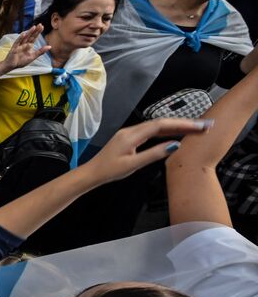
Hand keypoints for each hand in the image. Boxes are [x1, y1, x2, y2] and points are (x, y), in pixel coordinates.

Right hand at [2, 25, 47, 68]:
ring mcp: (19, 45)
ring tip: (34, 27)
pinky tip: (24, 34)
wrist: (12, 66)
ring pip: (25, 37)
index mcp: (29, 45)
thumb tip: (50, 46)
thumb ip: (41, 51)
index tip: (42, 26)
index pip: (34, 37)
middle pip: (30, 36)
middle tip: (40, 24)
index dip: (38, 32)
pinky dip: (20, 38)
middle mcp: (24, 43)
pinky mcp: (14, 48)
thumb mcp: (33, 56)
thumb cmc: (21, 61)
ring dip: (29, 32)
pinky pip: (18, 42)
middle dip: (35, 30)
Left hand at [78, 119, 212, 185]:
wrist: (92, 173)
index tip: (198, 125)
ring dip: (176, 127)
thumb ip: (154, 154)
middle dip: (183, 123)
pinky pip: (151, 131)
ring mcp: (130, 133)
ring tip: (195, 129)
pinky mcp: (130, 138)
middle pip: (161, 123)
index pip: (161, 125)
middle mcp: (131, 130)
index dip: (182, 123)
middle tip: (203, 125)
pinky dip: (165, 132)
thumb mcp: (133, 164)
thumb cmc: (109, 170)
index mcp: (132, 135)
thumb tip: (174, 145)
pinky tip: (175, 134)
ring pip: (157, 127)